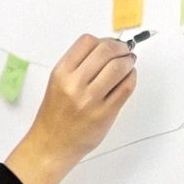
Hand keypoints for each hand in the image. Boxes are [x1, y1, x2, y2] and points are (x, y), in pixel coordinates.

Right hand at [4, 35, 136, 183]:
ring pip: (119, 68)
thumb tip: (107, 49)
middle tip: (125, 51)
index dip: (103, 40)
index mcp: (61, 73)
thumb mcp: (58, 83)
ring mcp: (91, 99)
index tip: (110, 44)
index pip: (87, 42)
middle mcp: (75, 84)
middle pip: (106, 51)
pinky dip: (131, 78)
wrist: (52, 144)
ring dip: (128, 61)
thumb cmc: (55, 114)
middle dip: (120, 48)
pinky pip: (126, 88)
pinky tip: (129, 77)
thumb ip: (78, 66)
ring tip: (129, 63)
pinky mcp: (105, 113)